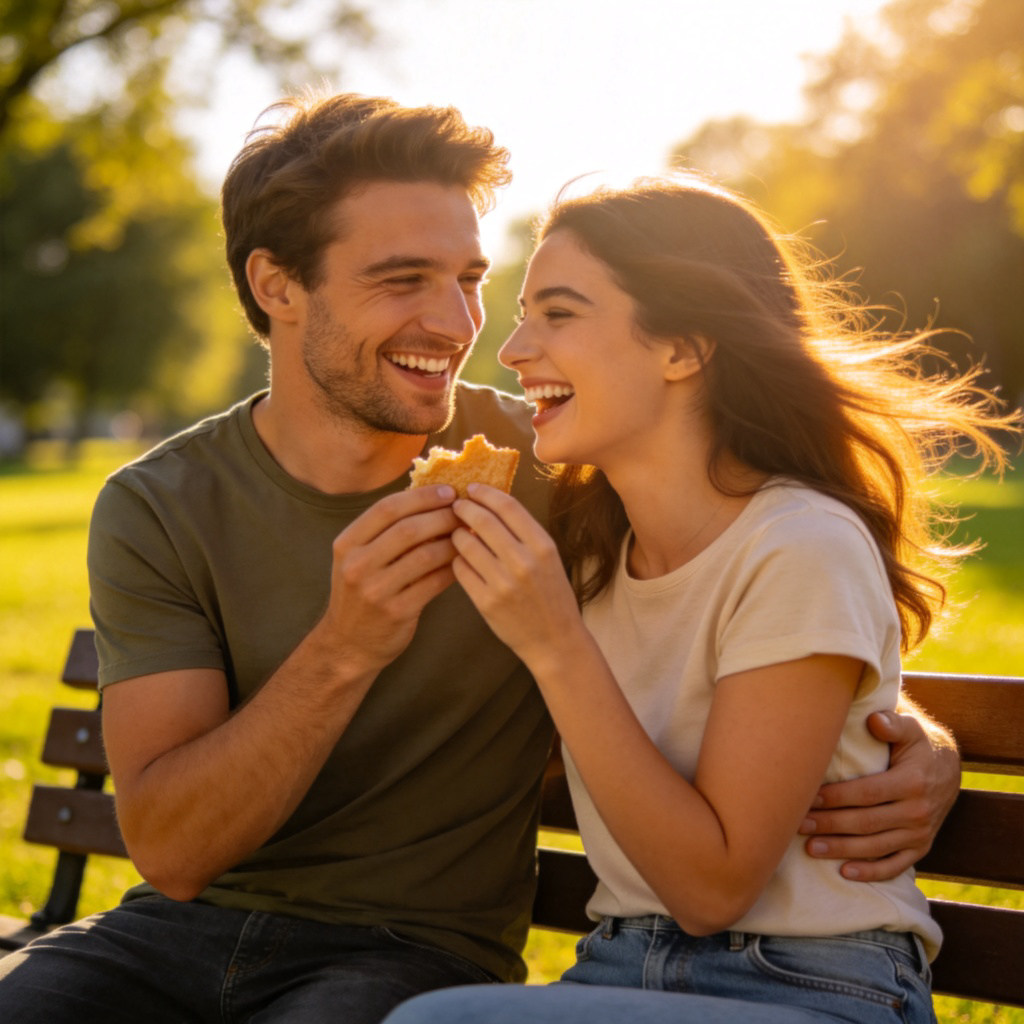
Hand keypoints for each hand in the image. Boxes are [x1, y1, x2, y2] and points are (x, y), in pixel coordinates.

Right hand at [322, 485, 458, 675]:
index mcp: (347, 544)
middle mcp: (357, 565)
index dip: (422, 496)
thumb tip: (432, 498)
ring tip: (468, 534)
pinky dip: (452, 568)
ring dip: (452, 542)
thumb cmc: (361, 592)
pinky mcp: (397, 612)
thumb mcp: (358, 558)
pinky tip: (465, 560)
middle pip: (408, 529)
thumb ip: (384, 532)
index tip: (448, 491)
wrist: (348, 644)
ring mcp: (376, 590)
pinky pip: (434, 582)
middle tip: (465, 512)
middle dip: (442, 516)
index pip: (387, 508)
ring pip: (425, 555)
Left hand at [449, 484, 581, 667]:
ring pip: (466, 543)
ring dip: (457, 534)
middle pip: (483, 520)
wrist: (555, 640)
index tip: (472, 489)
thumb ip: (523, 533)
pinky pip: (460, 569)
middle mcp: (524, 562)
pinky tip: (461, 560)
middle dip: (464, 508)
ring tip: (457, 533)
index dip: (486, 493)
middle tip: (456, 506)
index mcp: (543, 546)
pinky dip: (457, 560)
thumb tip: (489, 504)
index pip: (508, 506)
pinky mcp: (486, 602)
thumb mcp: (548, 558)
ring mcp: (503, 583)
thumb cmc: (551, 595)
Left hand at [799, 708, 960, 880]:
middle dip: (830, 825)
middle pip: (866, 823)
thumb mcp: (910, 728)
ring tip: (811, 848)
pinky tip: (845, 872)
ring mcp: (920, 833)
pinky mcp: (920, 848)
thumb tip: (874, 720)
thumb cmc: (917, 744)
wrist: (948, 768)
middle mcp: (918, 811)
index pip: (867, 793)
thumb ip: (892, 723)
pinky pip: (895, 865)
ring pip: (876, 847)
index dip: (836, 798)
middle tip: (798, 825)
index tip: (808, 798)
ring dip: (842, 850)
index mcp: (912, 782)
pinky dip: (871, 872)